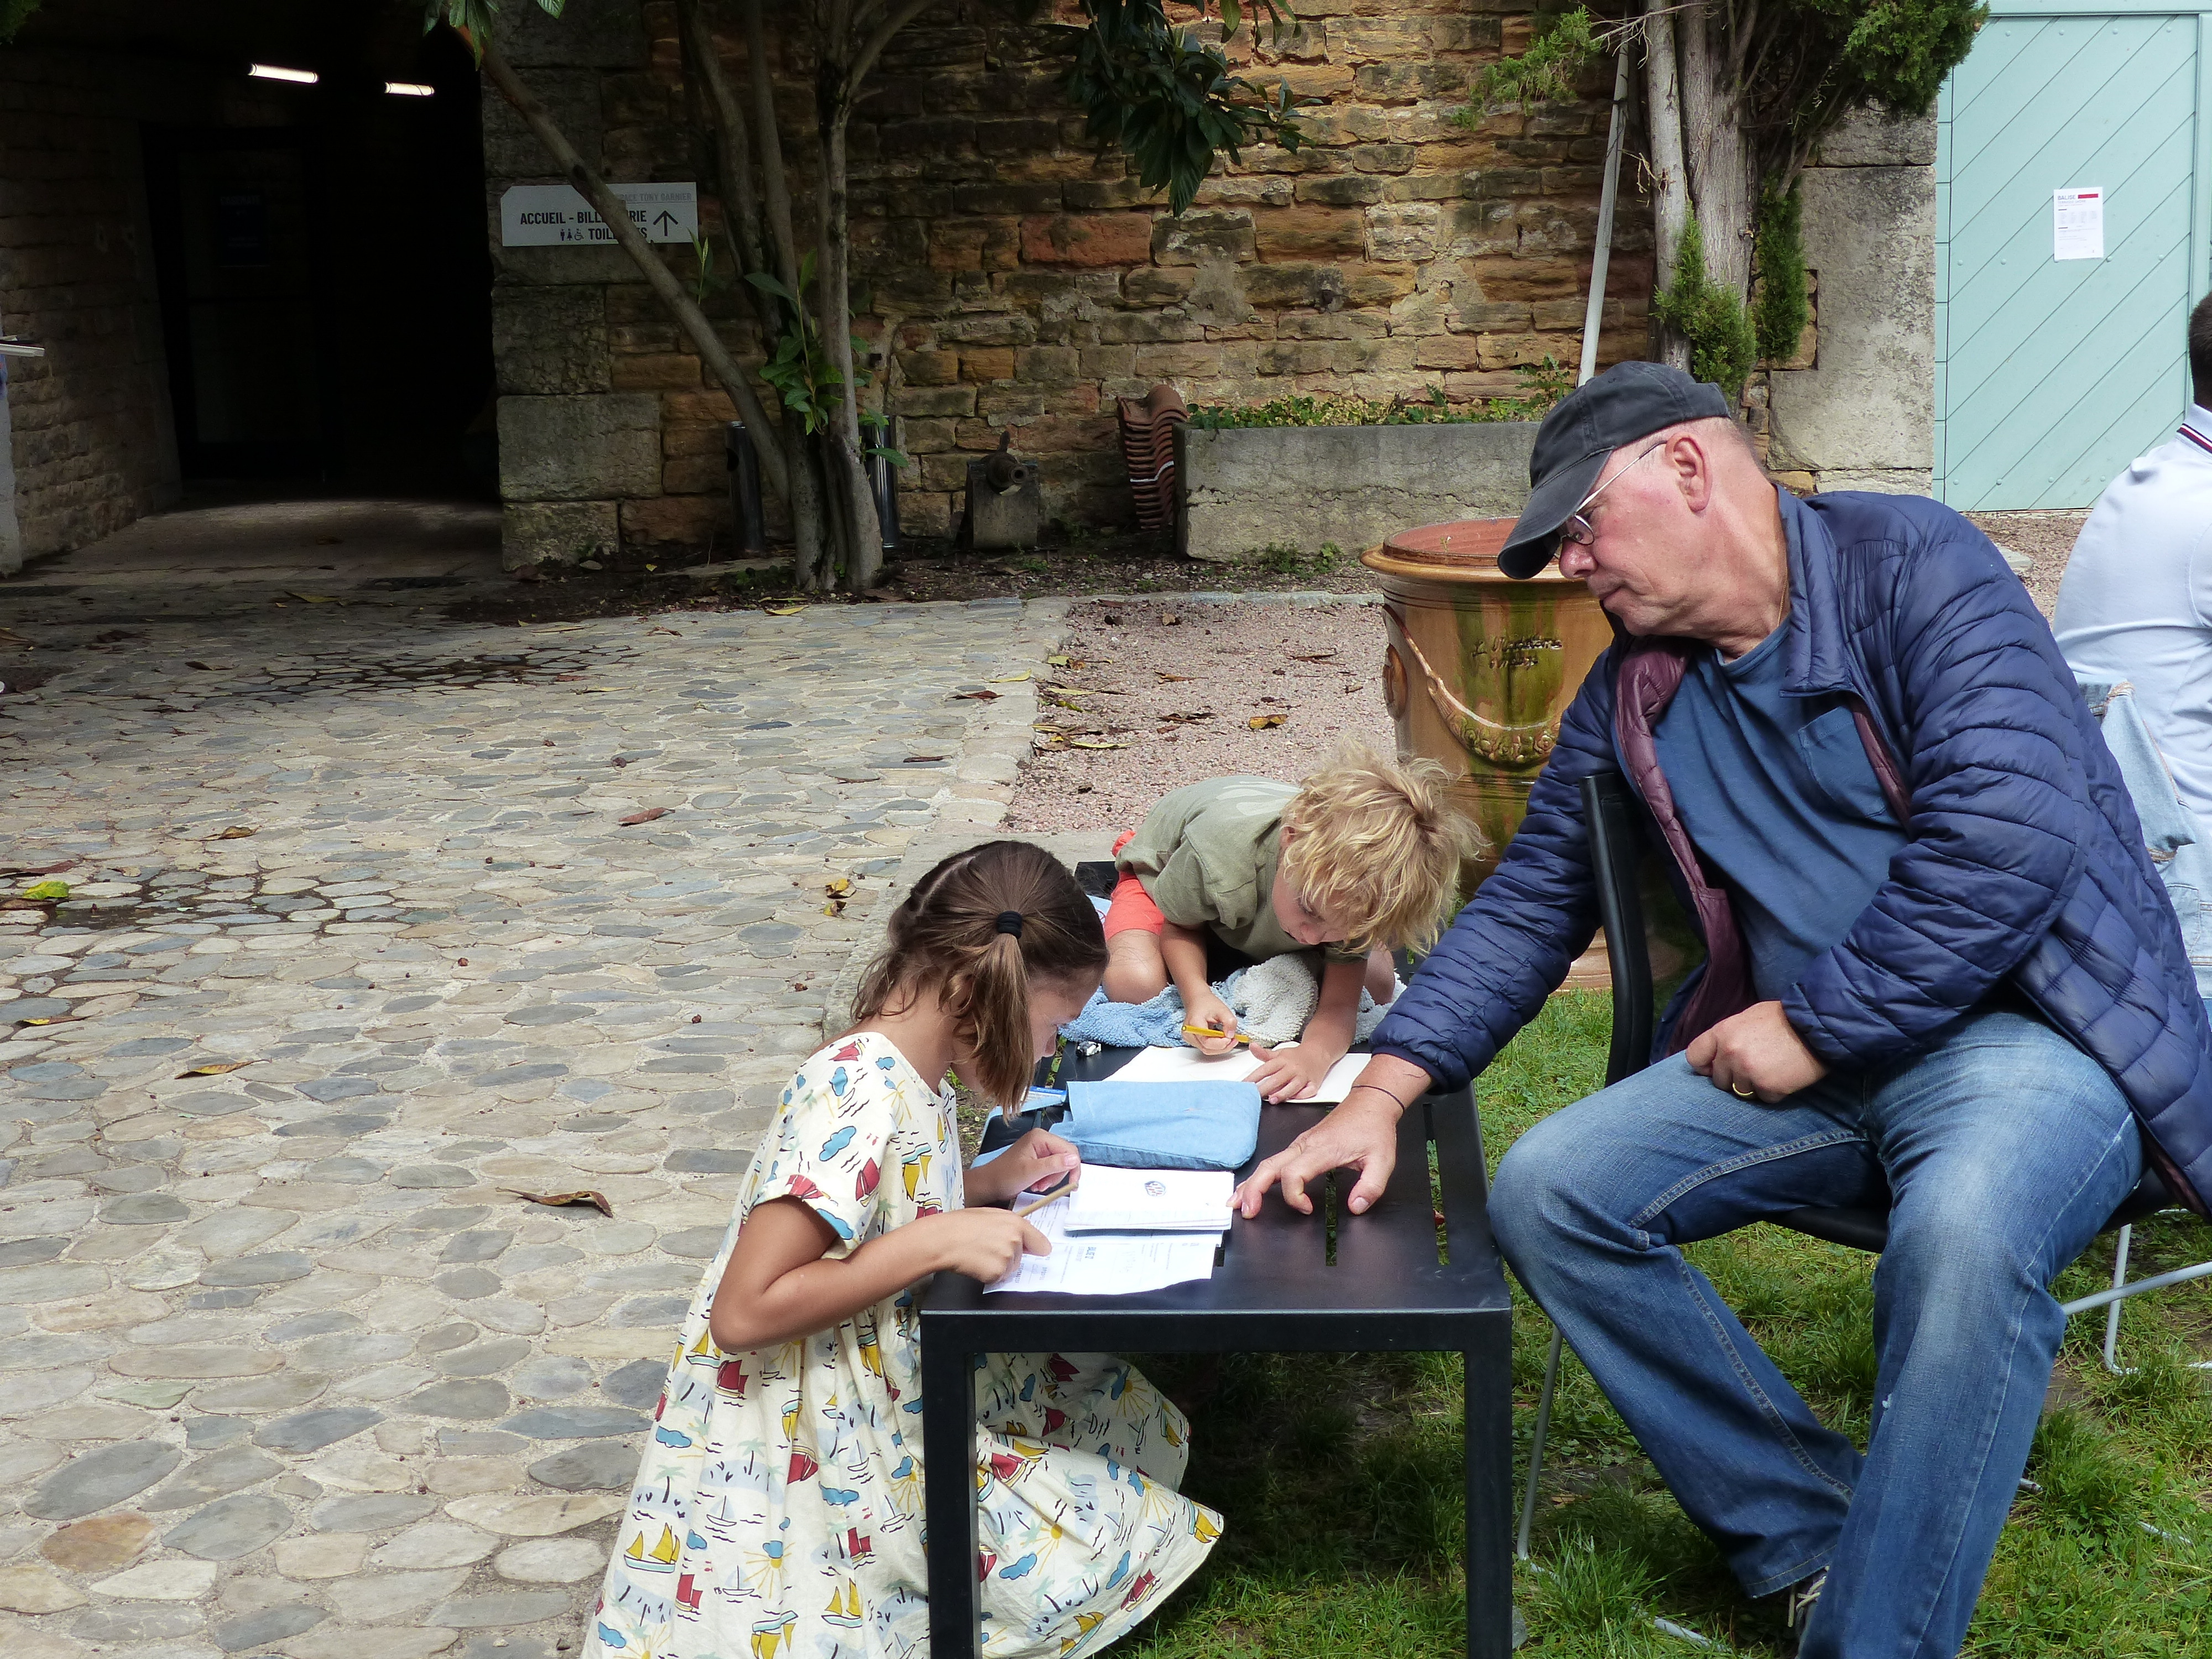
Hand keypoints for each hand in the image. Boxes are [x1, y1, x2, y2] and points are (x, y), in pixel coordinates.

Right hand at [921, 1208, 1050, 1280]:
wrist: (943, 1239)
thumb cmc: (960, 1224)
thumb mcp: (989, 1214)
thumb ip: (1010, 1225)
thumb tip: (1022, 1235)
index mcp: (1016, 1223)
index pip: (1041, 1243)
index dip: (1037, 1248)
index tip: (1036, 1251)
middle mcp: (1015, 1241)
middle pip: (1021, 1257)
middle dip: (1009, 1255)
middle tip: (988, 1248)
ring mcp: (1007, 1259)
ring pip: (1010, 1268)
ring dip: (998, 1266)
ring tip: (979, 1254)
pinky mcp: (997, 1274)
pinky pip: (998, 1278)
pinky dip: (988, 1275)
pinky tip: (976, 1263)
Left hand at [964, 1129, 1079, 1207]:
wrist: (989, 1184)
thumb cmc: (1005, 1176)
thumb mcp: (1031, 1171)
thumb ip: (1054, 1165)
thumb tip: (1074, 1159)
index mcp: (1041, 1137)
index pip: (1069, 1149)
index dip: (1073, 1167)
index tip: (1072, 1184)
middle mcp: (1042, 1140)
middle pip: (1065, 1157)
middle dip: (1058, 1175)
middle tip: (1045, 1185)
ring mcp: (1040, 1149)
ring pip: (1060, 1165)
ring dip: (1052, 1179)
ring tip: (1038, 1186)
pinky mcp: (1038, 1158)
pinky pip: (1051, 1168)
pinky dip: (1047, 1179)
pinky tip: (1036, 1184)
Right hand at [1182, 989, 1240, 1055]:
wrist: (1198, 1000)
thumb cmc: (1207, 1003)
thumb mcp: (1222, 1009)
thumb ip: (1229, 1022)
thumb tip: (1231, 1036)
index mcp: (1194, 1023)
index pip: (1207, 1042)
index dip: (1221, 1043)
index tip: (1231, 1038)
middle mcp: (1188, 1033)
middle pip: (1207, 1048)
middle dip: (1223, 1047)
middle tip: (1234, 1040)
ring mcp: (1189, 1038)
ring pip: (1207, 1050)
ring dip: (1220, 1047)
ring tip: (1229, 1038)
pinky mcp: (1192, 1040)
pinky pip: (1205, 1047)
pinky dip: (1216, 1046)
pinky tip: (1222, 1038)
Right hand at [1233, 1091, 1400, 1217]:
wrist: (1370, 1103)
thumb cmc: (1372, 1128)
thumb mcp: (1383, 1160)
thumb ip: (1371, 1187)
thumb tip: (1356, 1207)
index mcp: (1322, 1149)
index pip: (1293, 1173)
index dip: (1293, 1196)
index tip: (1307, 1209)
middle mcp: (1305, 1145)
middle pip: (1269, 1167)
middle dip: (1254, 1189)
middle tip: (1247, 1211)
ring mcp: (1300, 1144)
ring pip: (1267, 1164)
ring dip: (1251, 1183)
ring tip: (1237, 1203)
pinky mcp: (1300, 1146)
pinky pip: (1274, 1161)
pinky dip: (1259, 1176)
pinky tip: (1252, 1187)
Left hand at [1245, 1039, 1337, 1102]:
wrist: (1318, 1052)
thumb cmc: (1296, 1056)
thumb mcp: (1279, 1053)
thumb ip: (1264, 1054)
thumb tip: (1252, 1046)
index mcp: (1282, 1060)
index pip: (1265, 1069)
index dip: (1253, 1078)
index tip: (1244, 1085)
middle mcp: (1292, 1068)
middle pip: (1277, 1079)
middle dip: (1264, 1088)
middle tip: (1253, 1096)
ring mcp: (1303, 1076)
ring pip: (1292, 1086)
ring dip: (1282, 1093)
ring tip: (1272, 1099)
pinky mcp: (1314, 1083)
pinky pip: (1308, 1091)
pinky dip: (1302, 1095)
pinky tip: (1293, 1098)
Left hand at [1684, 1000, 1826, 1103]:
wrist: (1819, 1026)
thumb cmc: (1785, 1018)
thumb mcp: (1749, 1017)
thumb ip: (1729, 1036)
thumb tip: (1718, 1053)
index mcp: (1722, 1032)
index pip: (1694, 1057)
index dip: (1705, 1065)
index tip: (1716, 1068)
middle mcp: (1730, 1053)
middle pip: (1718, 1080)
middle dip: (1734, 1077)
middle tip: (1756, 1066)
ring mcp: (1747, 1071)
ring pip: (1740, 1092)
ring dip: (1754, 1086)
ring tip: (1773, 1069)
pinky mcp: (1767, 1087)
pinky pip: (1763, 1099)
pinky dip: (1774, 1092)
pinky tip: (1785, 1076)